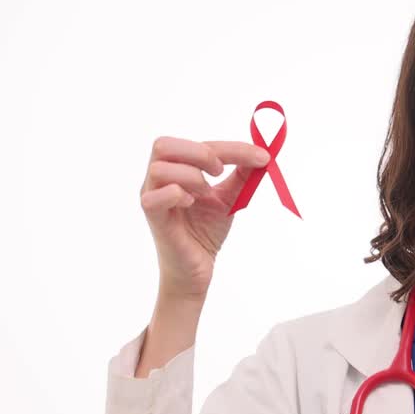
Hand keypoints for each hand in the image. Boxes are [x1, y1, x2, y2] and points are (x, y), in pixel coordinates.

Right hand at [140, 135, 269, 300]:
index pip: (198, 144)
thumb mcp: (228, 198)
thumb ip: (242, 175)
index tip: (262, 156)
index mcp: (175, 169)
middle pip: (163, 145)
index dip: (232, 147)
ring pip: (158, 169)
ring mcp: (152, 198)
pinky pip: (153, 198)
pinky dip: (176, 194)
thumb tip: (262, 153)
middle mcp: (158, 180)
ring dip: (189, 176)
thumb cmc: (205, 232)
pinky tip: (191, 203)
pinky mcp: (153, 219)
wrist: (197, 269)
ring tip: (205, 193)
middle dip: (200, 153)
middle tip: (221, 172)